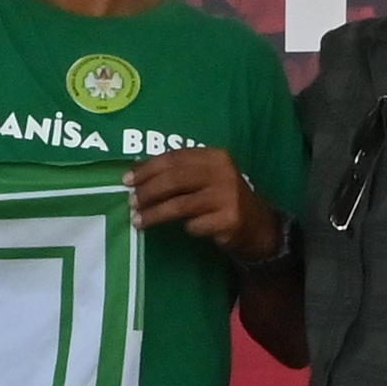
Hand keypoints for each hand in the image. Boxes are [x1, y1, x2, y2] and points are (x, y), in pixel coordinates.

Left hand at [129, 142, 280, 262]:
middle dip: (148, 191)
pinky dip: (186, 228)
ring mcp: (227, 196)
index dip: (147, 168)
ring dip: (155, 213)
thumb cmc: (223, 198)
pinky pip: (195, 225)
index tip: (127, 180)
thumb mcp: (206, 177)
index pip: (174, 158)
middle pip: (174, 179)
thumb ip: (180, 172)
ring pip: (180, 204)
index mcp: (214, 156)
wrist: (259, 225)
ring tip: (138, 220)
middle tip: (130, 201)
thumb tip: (137, 174)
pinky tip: (185, 230)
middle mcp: (222, 172)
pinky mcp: (229, 219)